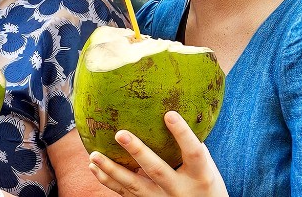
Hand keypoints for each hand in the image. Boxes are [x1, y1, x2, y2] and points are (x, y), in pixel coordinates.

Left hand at [87, 112, 227, 196]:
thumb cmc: (205, 185)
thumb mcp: (207, 168)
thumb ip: (193, 147)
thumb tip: (173, 112)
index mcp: (200, 176)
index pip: (194, 153)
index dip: (183, 134)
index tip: (169, 114)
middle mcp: (179, 189)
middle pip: (156, 170)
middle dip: (138, 151)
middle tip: (120, 133)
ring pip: (134, 185)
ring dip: (111, 169)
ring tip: (93, 155)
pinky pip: (124, 193)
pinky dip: (107, 179)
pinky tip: (93, 166)